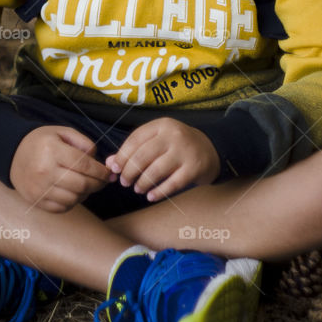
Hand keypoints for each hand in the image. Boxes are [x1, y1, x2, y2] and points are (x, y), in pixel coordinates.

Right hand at [9, 126, 114, 212]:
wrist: (12, 154)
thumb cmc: (42, 143)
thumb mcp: (62, 133)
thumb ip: (83, 142)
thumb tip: (98, 162)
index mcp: (52, 150)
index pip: (84, 165)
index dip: (101, 171)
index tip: (108, 173)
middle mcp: (45, 171)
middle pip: (81, 185)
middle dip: (97, 184)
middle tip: (102, 181)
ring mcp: (39, 188)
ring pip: (74, 198)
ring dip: (85, 194)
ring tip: (86, 185)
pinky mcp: (36, 201)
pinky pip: (62, 207)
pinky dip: (72, 202)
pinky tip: (73, 192)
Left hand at [105, 119, 219, 202]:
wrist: (212, 149)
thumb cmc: (177, 145)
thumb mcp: (157, 140)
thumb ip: (134, 149)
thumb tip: (110, 163)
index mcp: (162, 125)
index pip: (135, 139)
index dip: (121, 156)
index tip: (114, 169)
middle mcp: (173, 135)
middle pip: (143, 156)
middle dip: (129, 172)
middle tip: (124, 182)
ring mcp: (185, 151)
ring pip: (155, 171)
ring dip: (142, 183)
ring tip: (137, 189)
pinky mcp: (194, 168)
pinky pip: (172, 184)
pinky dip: (158, 192)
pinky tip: (151, 196)